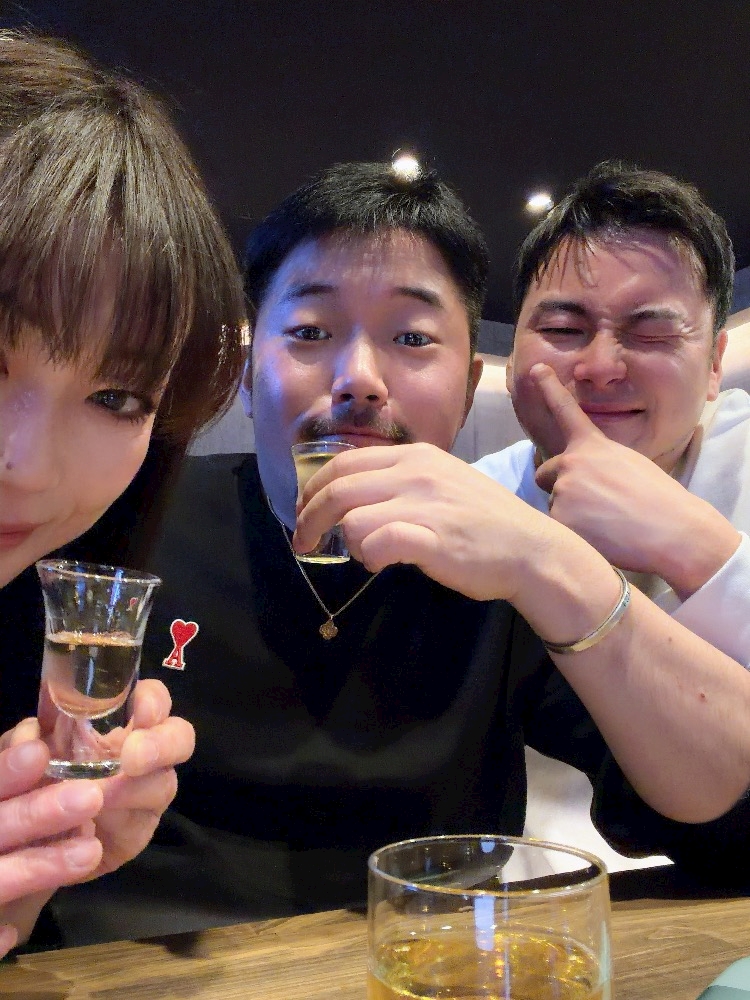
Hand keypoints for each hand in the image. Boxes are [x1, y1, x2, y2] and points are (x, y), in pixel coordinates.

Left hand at [0, 679, 193, 953]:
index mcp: (121, 718)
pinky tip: (88, 828)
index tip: (139, 710)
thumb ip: (27, 738)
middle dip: (162, 745)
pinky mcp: (138, 831)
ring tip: (96, 799)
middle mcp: (144, 749)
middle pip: (179, 737)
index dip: (152, 701)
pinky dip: (115, 825)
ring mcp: (147, 792)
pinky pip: (141, 827)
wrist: (32, 831)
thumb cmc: (35, 776)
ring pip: (162, 784)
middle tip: (132, 758)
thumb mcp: (24, 752)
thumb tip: (31, 731)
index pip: (152, 698)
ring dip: (130, 790)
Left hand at [294, 441, 557, 602]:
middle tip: (304, 541)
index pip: (342, 463)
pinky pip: (375, 543)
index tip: (305, 511)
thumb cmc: (487, 522)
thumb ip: (402, 482)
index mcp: (414, 455)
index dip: (313, 489)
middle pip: (337, 488)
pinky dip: (369, 557)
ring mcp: (423, 503)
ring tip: (366, 556)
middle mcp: (415, 472)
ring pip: (352, 518)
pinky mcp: (431, 537)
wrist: (532, 550)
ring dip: (348, 542)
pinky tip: (381, 564)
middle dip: (309, 517)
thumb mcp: (444, 481)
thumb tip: (357, 499)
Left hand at [530, 364, 740, 598]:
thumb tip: (584, 475)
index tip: (535, 368)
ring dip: (572, 517)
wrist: (673, 530)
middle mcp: (570, 463)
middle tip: (592, 505)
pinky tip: (601, 539)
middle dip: (558, 487)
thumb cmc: (659, 500)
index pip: (565, 411)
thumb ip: (598, 463)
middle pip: (545, 475)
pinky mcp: (560, 520)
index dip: (549, 389)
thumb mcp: (629, 465)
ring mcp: (563, 491)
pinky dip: (574, 536)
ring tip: (608, 525)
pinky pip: (557, 531)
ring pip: (554, 506)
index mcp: (591, 446)